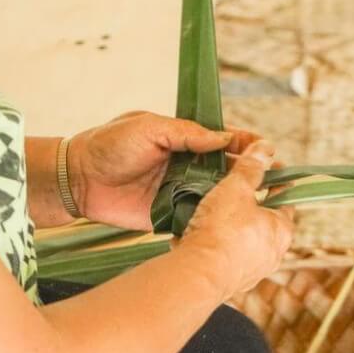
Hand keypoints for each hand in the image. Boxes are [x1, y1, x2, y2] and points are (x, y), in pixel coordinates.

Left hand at [67, 111, 260, 229]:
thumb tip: (224, 138)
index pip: (224, 140)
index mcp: (185, 140)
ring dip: (239, 199)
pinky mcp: (171, 215)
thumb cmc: (109, 145)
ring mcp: (181, 191)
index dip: (247, 144)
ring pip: (218, 195)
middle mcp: (188, 165)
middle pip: (229, 170)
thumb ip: (186, 132)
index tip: (266, 150)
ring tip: (264, 203)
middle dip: (252, 173)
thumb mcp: (149, 128)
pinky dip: (215, 221)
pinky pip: (199, 218)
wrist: (78, 180)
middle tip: (275, 179)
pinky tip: (235, 225)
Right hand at [178, 141, 294, 296]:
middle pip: (263, 221)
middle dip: (249, 204)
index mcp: (282, 230)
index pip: (284, 199)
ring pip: (242, 241)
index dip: (274, 180)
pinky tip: (198, 234)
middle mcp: (272, 254)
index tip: (263, 167)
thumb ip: (250, 168)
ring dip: (230, 226)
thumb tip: (265, 148)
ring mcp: (251, 272)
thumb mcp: (236, 188)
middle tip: (232, 188)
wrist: (198, 275)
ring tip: (211, 210)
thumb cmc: (222, 231)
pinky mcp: (229, 283)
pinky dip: (214, 245)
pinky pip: (224, 257)